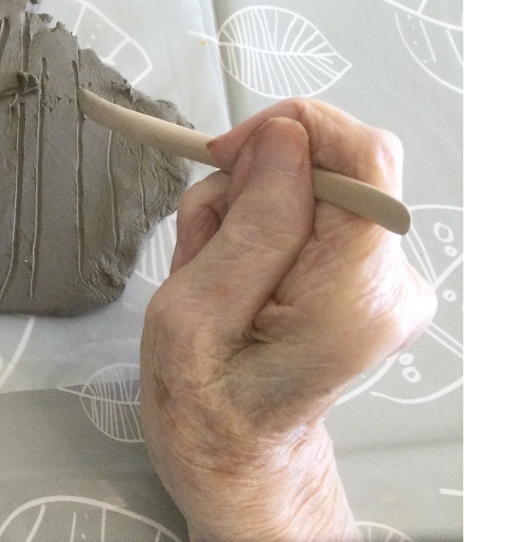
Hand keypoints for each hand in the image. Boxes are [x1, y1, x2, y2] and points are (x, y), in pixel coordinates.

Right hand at [139, 100, 435, 541]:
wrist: (235, 457)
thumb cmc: (203, 403)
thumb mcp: (193, 311)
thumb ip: (250, 219)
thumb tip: (284, 136)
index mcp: (354, 294)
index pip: (363, 155)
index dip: (291, 128)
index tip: (225, 152)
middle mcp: (391, 282)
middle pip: (333, 166)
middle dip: (252, 180)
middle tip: (200, 238)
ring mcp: (386, 278)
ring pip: (314, 185)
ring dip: (246, 206)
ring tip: (207, 265)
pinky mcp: (368, 273)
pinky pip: (313, 211)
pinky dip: (260, 222)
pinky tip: (230, 268)